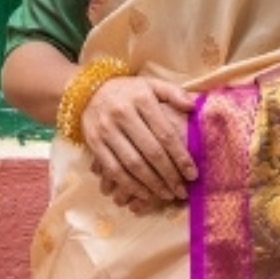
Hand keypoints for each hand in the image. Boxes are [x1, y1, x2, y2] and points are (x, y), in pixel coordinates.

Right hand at [83, 71, 198, 210]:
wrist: (87, 91)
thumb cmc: (127, 91)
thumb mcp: (151, 84)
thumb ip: (173, 93)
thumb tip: (192, 107)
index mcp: (142, 99)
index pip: (165, 133)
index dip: (181, 157)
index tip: (193, 174)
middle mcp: (123, 114)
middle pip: (151, 152)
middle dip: (169, 175)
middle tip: (182, 191)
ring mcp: (106, 130)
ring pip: (132, 164)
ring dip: (151, 184)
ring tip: (167, 194)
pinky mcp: (94, 143)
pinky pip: (113, 169)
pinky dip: (129, 185)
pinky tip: (143, 193)